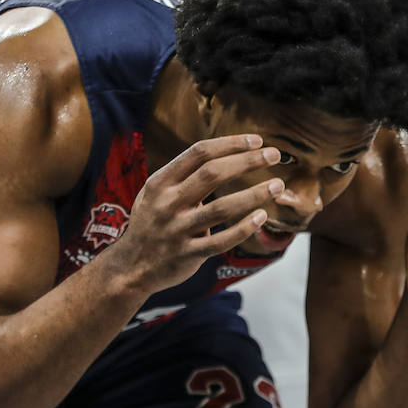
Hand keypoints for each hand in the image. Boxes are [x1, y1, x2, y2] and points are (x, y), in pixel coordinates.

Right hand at [105, 135, 282, 294]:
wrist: (129, 267)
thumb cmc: (152, 222)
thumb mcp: (156, 192)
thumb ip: (185, 176)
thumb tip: (229, 155)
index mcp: (161, 182)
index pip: (199, 152)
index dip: (231, 143)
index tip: (257, 140)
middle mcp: (168, 203)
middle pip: (213, 174)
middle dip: (247, 161)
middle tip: (275, 155)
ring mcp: (177, 230)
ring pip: (221, 208)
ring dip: (253, 194)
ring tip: (277, 185)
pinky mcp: (187, 254)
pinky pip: (220, 241)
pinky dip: (243, 228)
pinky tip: (262, 217)